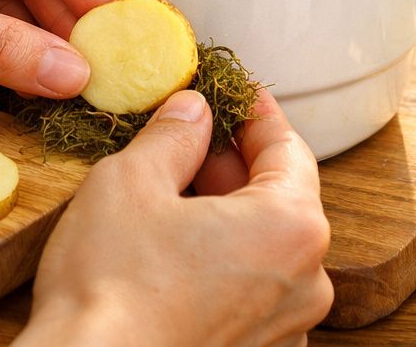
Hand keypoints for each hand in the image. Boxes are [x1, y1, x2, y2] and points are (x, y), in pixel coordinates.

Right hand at [19, 89, 333, 346]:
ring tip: (175, 191)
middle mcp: (306, 284)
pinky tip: (175, 250)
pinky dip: (222, 264)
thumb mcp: (131, 181)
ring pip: (264, 250)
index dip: (256, 114)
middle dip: (236, 165)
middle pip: (281, 201)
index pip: (288, 149)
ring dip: (227, 216)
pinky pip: (249, 294)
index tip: (237, 93)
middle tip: (193, 135)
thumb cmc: (110, 286)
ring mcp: (284, 331)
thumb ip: (173, 136)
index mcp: (293, 228)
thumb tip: (192, 112)